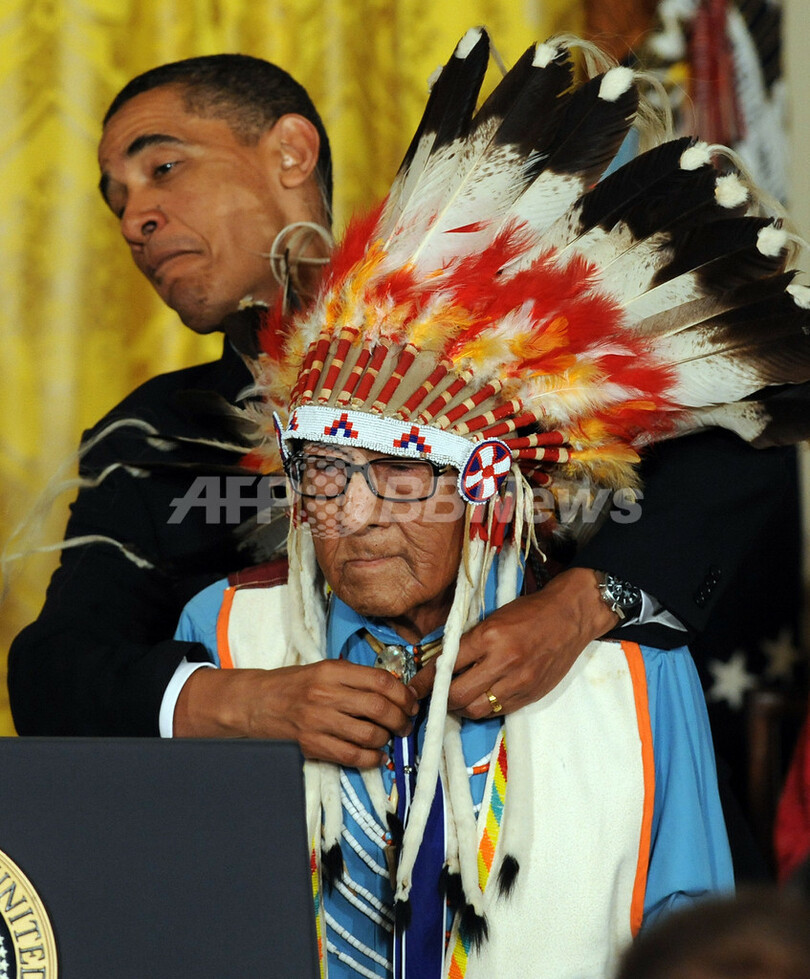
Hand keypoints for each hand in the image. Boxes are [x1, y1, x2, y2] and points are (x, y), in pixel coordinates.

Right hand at [174, 659, 418, 766]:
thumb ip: (355, 677)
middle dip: (401, 718)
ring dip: (387, 739)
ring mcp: (317, 721)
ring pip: (369, 734)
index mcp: (331, 671)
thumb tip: (394, 689)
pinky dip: (372, 759)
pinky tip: (376, 756)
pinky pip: (352, 757)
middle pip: (379, 708)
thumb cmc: (292, 684)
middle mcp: (325, 694)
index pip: (380, 680)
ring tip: (389, 738)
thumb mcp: (323, 670)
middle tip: (406, 723)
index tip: (411, 701)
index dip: (404, 693)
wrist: (254, 702)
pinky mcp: (311, 745)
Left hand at [408, 567, 618, 718]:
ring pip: (476, 710)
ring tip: (458, 699)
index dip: (426, 680)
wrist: (569, 616)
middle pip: (458, 695)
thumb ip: (468, 641)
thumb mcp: (493, 618)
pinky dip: (484, 708)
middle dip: (441, 699)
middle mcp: (503, 662)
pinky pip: (498, 711)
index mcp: (489, 636)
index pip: (447, 665)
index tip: (415, 687)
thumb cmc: (529, 612)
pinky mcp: (531, 695)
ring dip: (462, 708)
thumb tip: (441, 663)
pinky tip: (481, 698)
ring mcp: (519, 682)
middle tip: (435, 695)